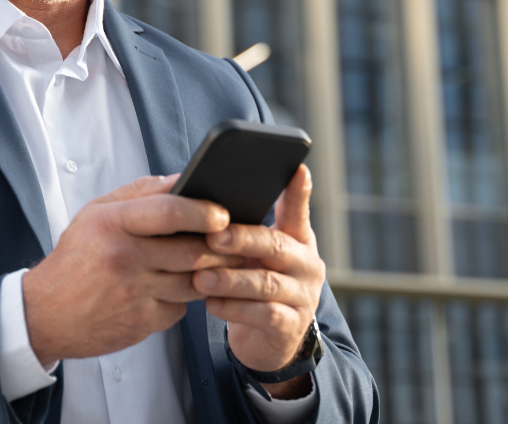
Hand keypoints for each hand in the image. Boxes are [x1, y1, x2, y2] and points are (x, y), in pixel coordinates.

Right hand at [22, 174, 242, 364]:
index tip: (223, 213)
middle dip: (221, 247)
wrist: (45, 313)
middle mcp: (124, 258)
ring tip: (222, 263)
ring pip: (193, 282)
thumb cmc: (76, 258)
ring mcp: (134, 293)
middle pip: (191, 251)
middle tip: (238, 241)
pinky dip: (186, 298)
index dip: (203, 211)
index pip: (169, 211)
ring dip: (212, 273)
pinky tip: (180, 288)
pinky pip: (180, 307)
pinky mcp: (141, 322)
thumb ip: (139, 193)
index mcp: (112, 223)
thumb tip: (183, 180)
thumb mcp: (96, 213)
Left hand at [191, 165, 324, 397]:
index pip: (298, 210)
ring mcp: (303, 297)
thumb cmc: (253, 283)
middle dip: (242, 239)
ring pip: (266, 283)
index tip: (297, 168)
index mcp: (296, 239)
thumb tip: (202, 201)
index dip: (298, 191)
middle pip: (275, 245)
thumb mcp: (255, 254)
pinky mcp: (290, 327)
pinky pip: (263, 315)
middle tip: (212, 237)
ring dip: (230, 279)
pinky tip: (210, 303)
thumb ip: (242, 229)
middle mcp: (306, 264)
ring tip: (201, 277)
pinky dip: (234, 308)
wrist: (268, 339)